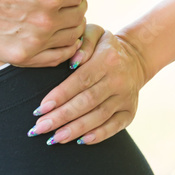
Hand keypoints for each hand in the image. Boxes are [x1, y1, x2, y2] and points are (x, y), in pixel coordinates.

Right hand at [0, 0, 90, 67]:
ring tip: (62, 18)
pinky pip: (58, 58)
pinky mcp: (22, 57)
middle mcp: (45, 22)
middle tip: (67, 3)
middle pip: (79, 16)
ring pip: (73, 37)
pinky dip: (66, 48)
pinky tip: (60, 38)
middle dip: (76, 6)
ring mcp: (34, 43)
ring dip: (73, 26)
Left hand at [26, 30, 148, 145]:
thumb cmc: (104, 46)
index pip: (80, 80)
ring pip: (99, 116)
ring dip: (75, 129)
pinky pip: (115, 126)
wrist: (135, 57)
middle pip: (87, 102)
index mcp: (107, 60)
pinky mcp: (130, 111)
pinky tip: (80, 141)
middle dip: (62, 117)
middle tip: (39, 128)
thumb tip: (73, 62)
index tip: (40, 109)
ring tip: (54, 139)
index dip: (60, 96)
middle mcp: (118, 80)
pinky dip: (98, 135)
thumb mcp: (95, 33)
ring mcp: (126, 98)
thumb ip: (83, 42)